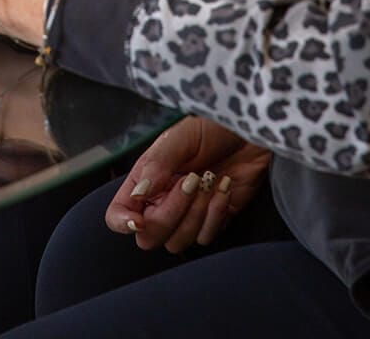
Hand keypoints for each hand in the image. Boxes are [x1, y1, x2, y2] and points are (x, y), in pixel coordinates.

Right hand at [105, 117, 268, 251]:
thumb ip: (156, 165)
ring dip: (195, 213)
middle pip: (149, 236)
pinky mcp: (213, 220)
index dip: (123, 222)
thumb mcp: (180, 138)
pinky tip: (224, 186)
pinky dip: (216, 214)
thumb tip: (137, 195)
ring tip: (209, 180)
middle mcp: (162, 200)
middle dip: (171, 213)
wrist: (249, 132)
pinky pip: (206, 237)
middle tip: (190, 180)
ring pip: (178, 241)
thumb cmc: (212, 128)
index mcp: (146, 179)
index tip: (141, 218)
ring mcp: (187, 214)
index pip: (119, 213)